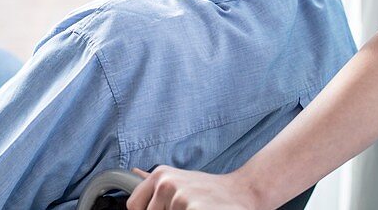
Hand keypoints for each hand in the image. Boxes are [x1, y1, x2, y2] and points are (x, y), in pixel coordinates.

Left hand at [126, 167, 257, 209]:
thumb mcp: (181, 179)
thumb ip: (156, 182)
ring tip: (198, 208)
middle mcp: (166, 184)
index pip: (134, 206)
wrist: (243, 193)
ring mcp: (180, 197)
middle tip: (187, 207)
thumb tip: (134, 172)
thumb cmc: (210, 190)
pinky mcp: (194, 209)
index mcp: (160, 176)